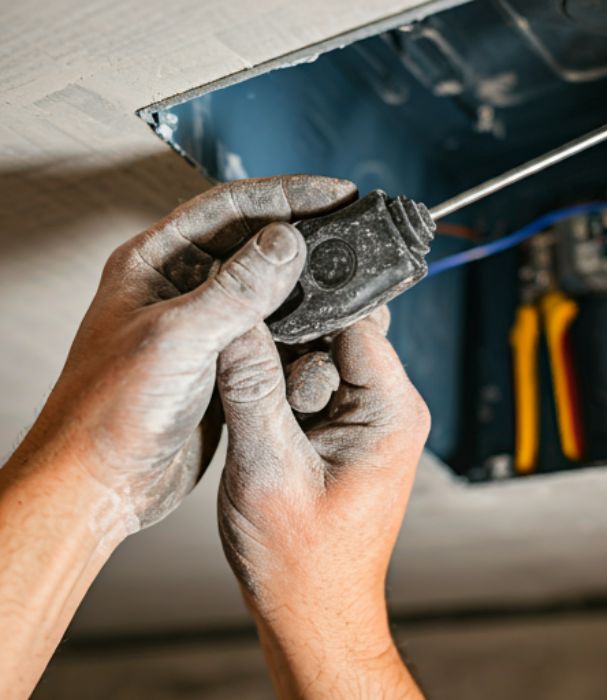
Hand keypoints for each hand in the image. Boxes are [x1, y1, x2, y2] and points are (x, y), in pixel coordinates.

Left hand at [15, 175, 355, 534]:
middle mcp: (179, 286)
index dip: (284, 195)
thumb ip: (236, 290)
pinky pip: (268, 329)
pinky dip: (299, 323)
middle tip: (349, 225)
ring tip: (345, 273)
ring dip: (303, 279)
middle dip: (300, 229)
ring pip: (263, 287)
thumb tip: (287, 243)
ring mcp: (203, 323)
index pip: (226, 208)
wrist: (103, 481)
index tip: (334, 195)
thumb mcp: (177, 339)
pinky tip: (325, 322)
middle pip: (249, 241)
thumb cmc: (111, 411)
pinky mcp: (222, 359)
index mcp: (155, 264)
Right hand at [217, 312, 429, 696]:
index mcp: (391, 409)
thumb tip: (235, 322)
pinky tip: (262, 420)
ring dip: (280, 373)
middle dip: (288, 346)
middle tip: (254, 383)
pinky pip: (311, 386)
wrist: (313, 613)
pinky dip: (281, 393)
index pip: (353, 321)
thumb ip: (251, 387)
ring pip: (319, 357)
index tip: (255, 317)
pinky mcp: (344, 430)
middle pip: (337, 333)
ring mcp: (367, 417)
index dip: (302, 312)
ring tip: (261, 419)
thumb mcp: (267, 468)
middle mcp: (388, 406)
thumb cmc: (303, 563)